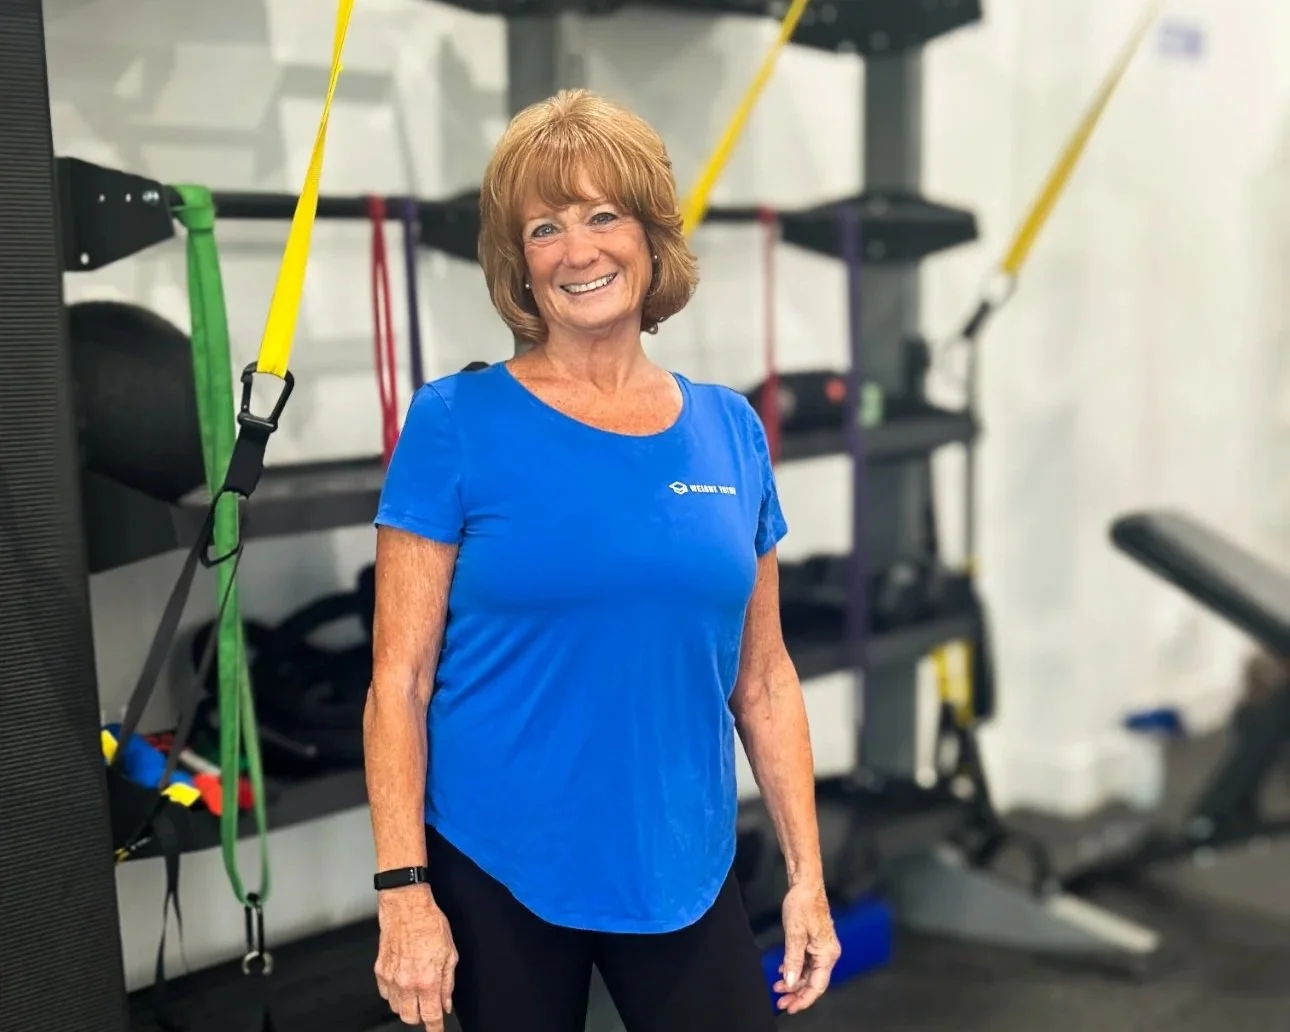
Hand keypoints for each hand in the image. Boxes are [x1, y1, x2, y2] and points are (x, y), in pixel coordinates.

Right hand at [374, 886, 458, 1029]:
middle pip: (410, 1018)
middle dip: (420, 1017)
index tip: (437, 1031)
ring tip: (416, 991)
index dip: (435, 1028)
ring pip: (396, 1008)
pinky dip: (394, 993)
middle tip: (428, 1006)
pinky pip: (385, 994)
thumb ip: (447, 982)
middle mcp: (407, 983)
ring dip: (407, 1005)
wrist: (406, 905)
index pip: (431, 1016)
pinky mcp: (379, 970)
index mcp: (427, 980)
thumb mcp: (450, 953)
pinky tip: (403, 982)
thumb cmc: (429, 922)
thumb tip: (446, 1002)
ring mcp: (391, 978)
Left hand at [774, 879, 840, 1014]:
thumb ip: (792, 960)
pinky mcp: (814, 941)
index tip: (790, 1007)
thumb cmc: (803, 903)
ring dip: (793, 980)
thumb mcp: (794, 934)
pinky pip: (806, 961)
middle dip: (796, 992)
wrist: (805, 883)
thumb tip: (790, 981)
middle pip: (813, 981)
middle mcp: (828, 952)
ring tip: (777, 987)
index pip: (817, 985)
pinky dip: (794, 968)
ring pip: (808, 972)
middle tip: (780, 1001)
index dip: (803, 999)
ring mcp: (822, 946)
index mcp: (827, 953)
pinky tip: (782, 970)